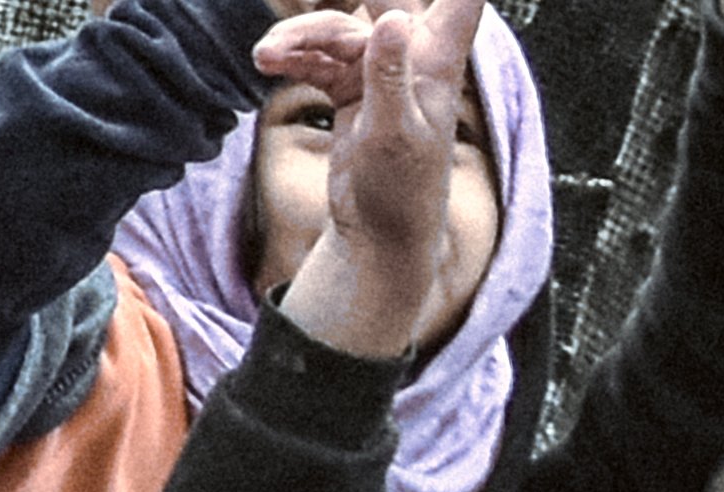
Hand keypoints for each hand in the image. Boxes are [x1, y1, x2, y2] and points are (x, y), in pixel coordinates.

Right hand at [264, 0, 483, 358]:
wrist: (377, 236)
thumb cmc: (404, 192)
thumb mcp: (395, 134)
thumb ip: (389, 76)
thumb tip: (391, 21)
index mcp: (436, 60)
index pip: (458, 0)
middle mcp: (409, 56)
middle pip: (385, 0)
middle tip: (309, 3)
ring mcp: (376, 71)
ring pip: (337, 30)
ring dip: (300, 36)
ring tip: (265, 52)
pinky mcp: (348, 90)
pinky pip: (317, 60)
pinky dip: (293, 58)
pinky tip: (267, 62)